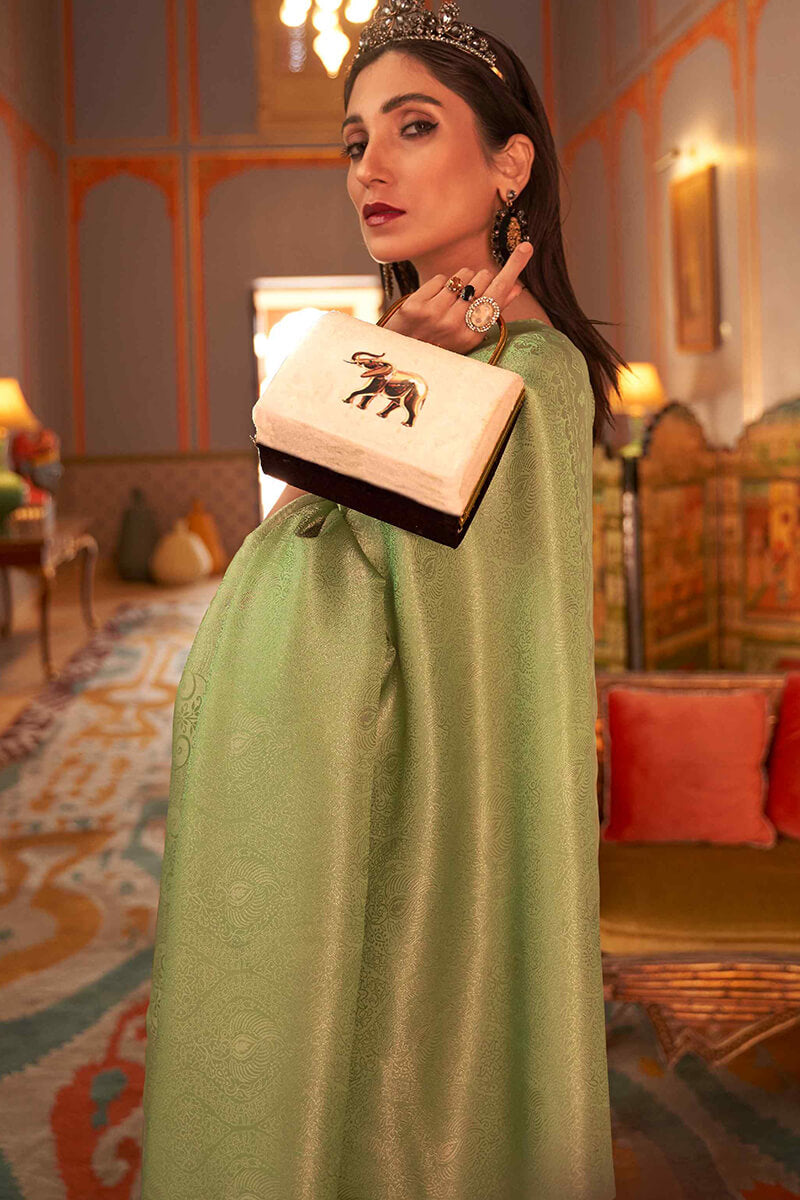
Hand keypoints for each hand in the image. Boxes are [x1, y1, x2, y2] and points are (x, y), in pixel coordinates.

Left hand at [380, 241, 532, 352]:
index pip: (498, 294)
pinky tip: (433, 301)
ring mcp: (434, 316)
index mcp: (473, 335)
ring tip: (450, 301)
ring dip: (461, 281)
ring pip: (462, 276)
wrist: (406, 355)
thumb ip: (493, 310)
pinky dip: (440, 286)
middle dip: (480, 279)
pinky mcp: (416, 306)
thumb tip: (517, 287)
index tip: (526, 247)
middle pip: (482, 278)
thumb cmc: (443, 343)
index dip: (513, 268)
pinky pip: (441, 278)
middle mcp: (455, 325)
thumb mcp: (470, 335)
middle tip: (468, 296)